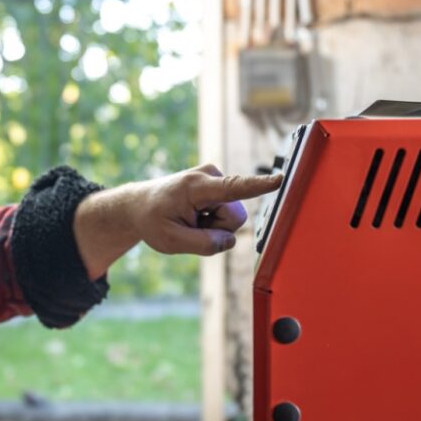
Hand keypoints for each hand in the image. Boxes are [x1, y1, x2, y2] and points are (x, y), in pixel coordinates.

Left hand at [129, 164, 282, 256]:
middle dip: (217, 230)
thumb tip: (230, 240)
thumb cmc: (152, 220)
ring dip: (213, 227)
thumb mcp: (171, 241)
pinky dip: (212, 222)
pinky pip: (228, 215)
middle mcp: (210, 176)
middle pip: (235, 218)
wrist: (140, 204)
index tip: (280, 179)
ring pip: (232, 219)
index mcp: (196, 187)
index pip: (234, 187)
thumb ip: (204, 245)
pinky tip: (195, 216)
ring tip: (190, 220)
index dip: (258, 186)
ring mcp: (216, 179)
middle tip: (189, 226)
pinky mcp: (219, 187)